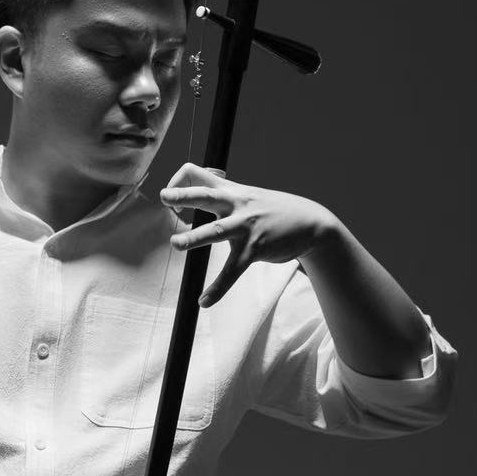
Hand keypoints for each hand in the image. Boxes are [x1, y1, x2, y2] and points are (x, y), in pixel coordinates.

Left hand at [159, 163, 338, 306]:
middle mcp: (237, 205)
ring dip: (194, 238)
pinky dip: (218, 288)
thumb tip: (197, 190)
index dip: (179, 183)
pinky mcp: (255, 250)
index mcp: (231, 191)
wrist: (312, 222)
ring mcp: (246, 227)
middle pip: (205, 196)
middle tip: (165, 198)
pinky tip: (204, 301)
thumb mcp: (247, 194)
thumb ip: (223, 192)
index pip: (198, 174)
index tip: (169, 199)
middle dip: (183, 196)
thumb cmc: (273, 209)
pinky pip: (232, 271)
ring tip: (176, 244)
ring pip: (215, 232)